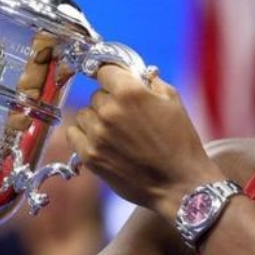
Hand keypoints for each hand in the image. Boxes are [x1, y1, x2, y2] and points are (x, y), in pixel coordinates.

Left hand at [67, 65, 224, 218]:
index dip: (112, 76)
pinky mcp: (89, 156)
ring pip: (84, 114)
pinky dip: (85, 135)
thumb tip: (132, 73)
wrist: (180, 184)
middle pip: (96, 94)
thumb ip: (150, 81)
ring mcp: (97, 134)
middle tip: (129, 117)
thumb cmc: (181, 143)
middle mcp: (110, 111)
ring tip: (118, 133)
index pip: (104, 70)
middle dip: (110, 101)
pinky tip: (103, 142)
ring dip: (97, 119)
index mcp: (130, 92)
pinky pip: (73, 133)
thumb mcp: (174, 101)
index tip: (115, 82)